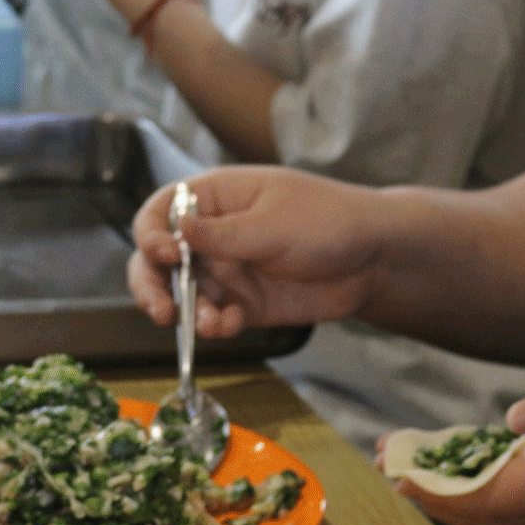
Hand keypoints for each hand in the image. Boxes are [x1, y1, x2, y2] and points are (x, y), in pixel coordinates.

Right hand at [128, 167, 386, 337]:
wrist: (373, 260)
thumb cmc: (330, 221)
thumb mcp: (275, 224)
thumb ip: (224, 234)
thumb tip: (177, 228)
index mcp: (216, 198)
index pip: (160, 212)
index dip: (151, 234)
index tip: (165, 255)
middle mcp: (212, 234)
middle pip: (158, 260)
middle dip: (152, 286)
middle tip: (161, 311)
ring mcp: (226, 270)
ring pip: (183, 295)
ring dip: (188, 313)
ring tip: (211, 323)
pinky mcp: (241, 303)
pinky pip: (213, 318)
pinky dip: (215, 326)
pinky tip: (231, 324)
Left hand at [378, 345, 524, 524]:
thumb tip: (514, 419)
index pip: (479, 501)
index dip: (433, 492)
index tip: (396, 474)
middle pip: (474, 509)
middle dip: (426, 490)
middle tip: (386, 460)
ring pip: (487, 501)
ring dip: (443, 485)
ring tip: (404, 456)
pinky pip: (506, 484)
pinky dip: (471, 475)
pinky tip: (453, 452)